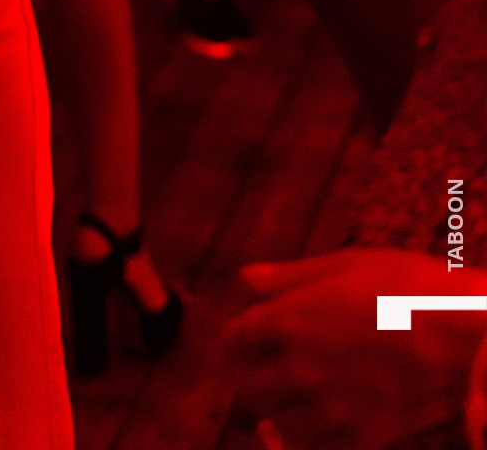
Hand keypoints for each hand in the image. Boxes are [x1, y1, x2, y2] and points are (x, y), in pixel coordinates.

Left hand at [222, 248, 486, 448]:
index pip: (233, 342)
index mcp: (289, 319)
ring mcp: (330, 408)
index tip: (253, 339)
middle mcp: (300, 368)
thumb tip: (245, 279)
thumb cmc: (409, 287)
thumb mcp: (346, 264)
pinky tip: (327, 422)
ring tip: (307, 396)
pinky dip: (313, 439)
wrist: (467, 335)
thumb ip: (290, 277)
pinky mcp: (361, 438)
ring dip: (286, 411)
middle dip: (261, 377)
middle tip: (281, 368)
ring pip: (280, 425)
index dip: (241, 340)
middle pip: (251, 389)